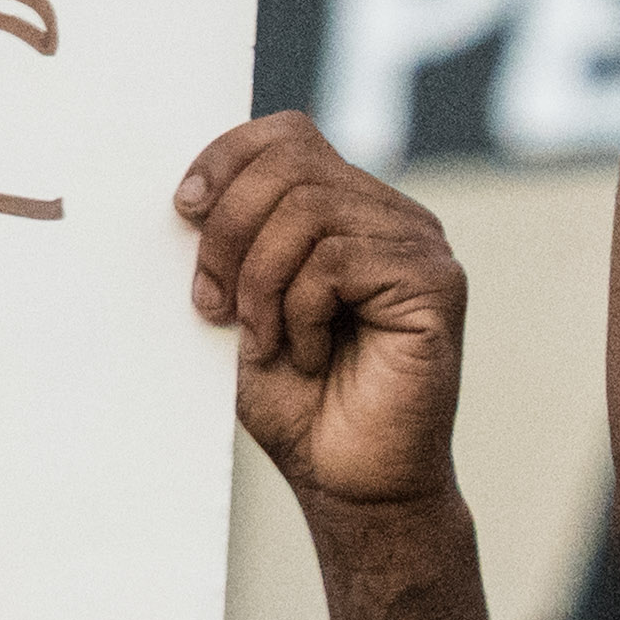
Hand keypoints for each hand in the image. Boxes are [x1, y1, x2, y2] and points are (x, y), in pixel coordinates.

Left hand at [178, 115, 464, 511]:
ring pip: (308, 211)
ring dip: (260, 283)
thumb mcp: (245, 307)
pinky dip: (301, 311)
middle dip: (228, 231)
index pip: (288, 135)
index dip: (227, 159)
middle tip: (213, 304)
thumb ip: (235, 243)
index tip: (182, 210)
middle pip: (291, 165)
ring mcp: (421, 248)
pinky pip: (336, 260)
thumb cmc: (300, 404)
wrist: (349, 484)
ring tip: (266, 342)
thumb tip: (192, 192)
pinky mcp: (436, 286)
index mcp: (350, 211)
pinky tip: (310, 354)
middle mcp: (392, 218)